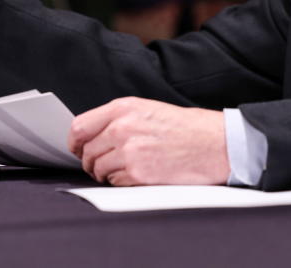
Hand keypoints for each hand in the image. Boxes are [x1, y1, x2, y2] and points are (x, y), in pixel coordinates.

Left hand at [68, 97, 229, 185]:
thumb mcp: (148, 109)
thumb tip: (91, 137)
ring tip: (127, 168)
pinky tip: (140, 173)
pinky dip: (122, 182)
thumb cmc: (186, 127)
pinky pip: (115, 182)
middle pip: (86, 152)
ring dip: (107, 173)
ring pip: (98, 169)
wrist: (216, 143)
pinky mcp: (138, 173)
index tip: (78, 150)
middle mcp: (122, 127)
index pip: (79, 127)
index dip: (75, 143)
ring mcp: (129, 151)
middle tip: (104, 165)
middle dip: (92, 162)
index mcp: (123, 108)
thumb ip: (118, 119)